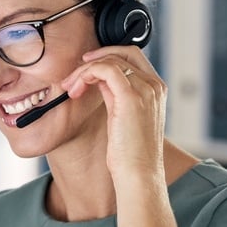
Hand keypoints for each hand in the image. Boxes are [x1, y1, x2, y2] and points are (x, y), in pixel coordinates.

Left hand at [63, 45, 165, 180]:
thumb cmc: (130, 154)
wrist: (139, 174)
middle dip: (94, 60)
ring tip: (70, 88)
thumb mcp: (124, 119)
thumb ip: (116, 96)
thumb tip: (98, 82)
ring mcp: (145, 89)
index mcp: (156, 90)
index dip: (107, 57)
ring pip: (111, 60)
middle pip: (123, 52)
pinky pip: (106, 69)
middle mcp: (154, 85)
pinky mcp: (131, 97)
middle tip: (73, 77)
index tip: (85, 69)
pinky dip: (87, 73)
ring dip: (84, 70)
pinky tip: (76, 88)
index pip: (132, 57)